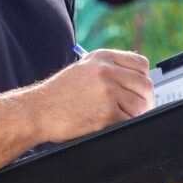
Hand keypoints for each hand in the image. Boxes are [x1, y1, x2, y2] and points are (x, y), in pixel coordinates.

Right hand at [30, 49, 154, 143]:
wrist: (37, 111)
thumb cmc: (59, 93)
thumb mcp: (84, 69)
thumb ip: (110, 68)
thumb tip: (138, 78)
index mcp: (103, 57)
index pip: (142, 64)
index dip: (143, 79)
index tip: (139, 90)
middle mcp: (106, 70)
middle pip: (145, 85)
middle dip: (145, 100)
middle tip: (138, 109)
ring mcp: (107, 91)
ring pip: (140, 104)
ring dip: (136, 114)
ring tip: (123, 118)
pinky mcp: (106, 113)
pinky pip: (130, 120)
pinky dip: (125, 125)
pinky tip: (112, 125)